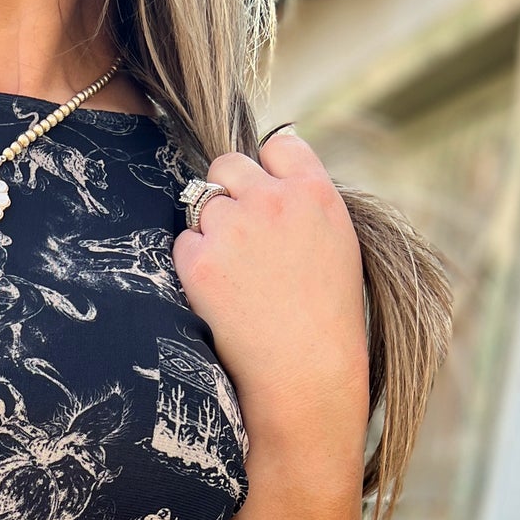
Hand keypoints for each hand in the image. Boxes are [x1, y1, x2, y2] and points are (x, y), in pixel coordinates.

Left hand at [172, 130, 368, 459]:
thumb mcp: (337, 245)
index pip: (277, 145)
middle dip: (227, 193)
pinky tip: (218, 295)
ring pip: (201, 204)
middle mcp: (273, 201)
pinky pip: (182, 242)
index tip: (264, 197)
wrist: (306, 375)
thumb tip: (268, 179)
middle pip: (228, 165)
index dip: (265, 169)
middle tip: (238, 238)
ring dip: (209, 232)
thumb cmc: (327, 321)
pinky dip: (193, 264)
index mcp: (316, 192)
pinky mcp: (200, 261)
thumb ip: (305, 206)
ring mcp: (234, 228)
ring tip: (236, 277)